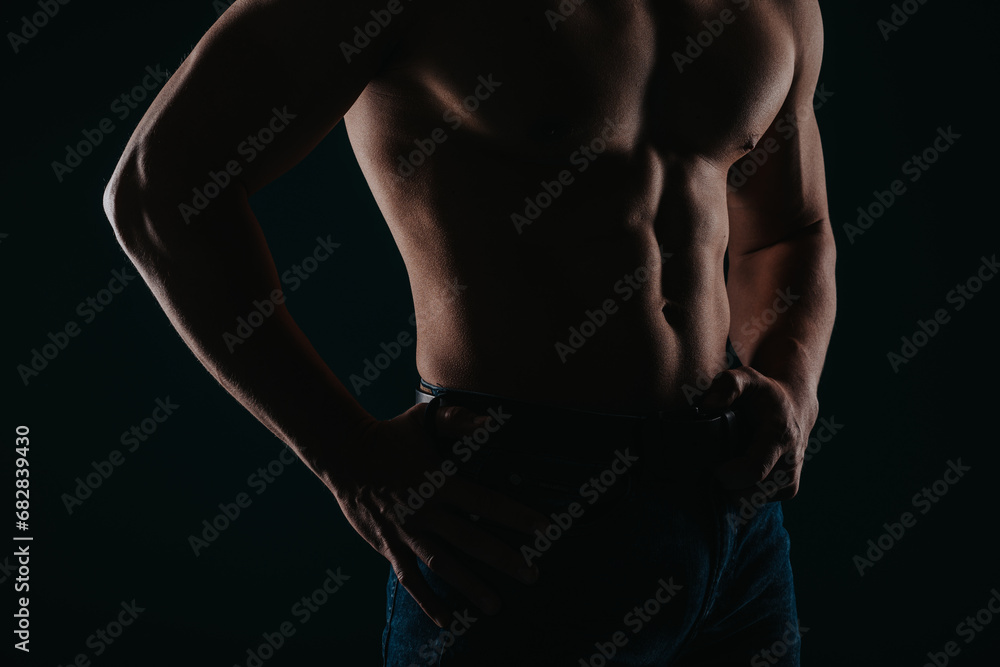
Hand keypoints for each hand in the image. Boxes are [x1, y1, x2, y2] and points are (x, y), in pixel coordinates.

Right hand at [320, 402, 551, 627]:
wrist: (343, 455)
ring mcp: (405, 532)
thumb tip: (493, 422)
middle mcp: (424, 510)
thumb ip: (458, 421)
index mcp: (437, 481)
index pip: (484, 501)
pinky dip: (427, 602)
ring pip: (442, 565)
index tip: (544, 528)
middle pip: (470, 540)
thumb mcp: (423, 419)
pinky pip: (410, 579)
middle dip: (503, 559)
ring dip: (469, 587)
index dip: (515, 515)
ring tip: (495, 606)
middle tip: (532, 575)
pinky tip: (448, 621)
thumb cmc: (390, 435)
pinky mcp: (388, 546)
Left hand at [698, 366, 817, 502]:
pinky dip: (743, 493)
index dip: (728, 476)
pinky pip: (758, 502)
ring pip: (753, 502)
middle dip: (725, 486)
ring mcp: (790, 479)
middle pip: (750, 494)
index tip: (712, 469)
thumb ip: (727, 385)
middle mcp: (790, 462)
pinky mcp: (788, 490)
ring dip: (733, 491)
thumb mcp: (747, 377)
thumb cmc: (764, 394)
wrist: (795, 408)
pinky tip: (736, 476)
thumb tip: (707, 406)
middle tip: (710, 470)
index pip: (754, 470)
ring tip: (724, 470)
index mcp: (779, 436)